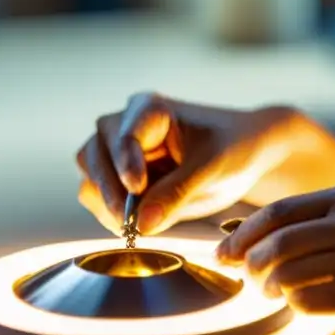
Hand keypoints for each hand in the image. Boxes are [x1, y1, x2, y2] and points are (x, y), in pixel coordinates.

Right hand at [75, 93, 302, 234]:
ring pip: (90, 180)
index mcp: (148, 109)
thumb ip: (178, 193)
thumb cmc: (232, 146)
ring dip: (107, 206)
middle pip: (93, 157)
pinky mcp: (118, 179)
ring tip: (138, 225)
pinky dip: (111, 216)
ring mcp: (116, 153)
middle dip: (111, 191)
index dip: (126, 163)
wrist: (244, 153)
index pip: (123, 136)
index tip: (138, 188)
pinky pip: (99, 201)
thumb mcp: (213, 167)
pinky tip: (138, 224)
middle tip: (131, 222)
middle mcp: (124, 126)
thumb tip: (142, 224)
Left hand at [215, 183, 334, 331]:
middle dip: (248, 259)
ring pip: (288, 272)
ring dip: (270, 284)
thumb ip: (328, 218)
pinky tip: (300, 304)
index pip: (280, 212)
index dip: (245, 231)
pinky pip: (310, 301)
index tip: (225, 247)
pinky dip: (296, 305)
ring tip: (268, 290)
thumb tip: (272, 228)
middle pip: (277, 241)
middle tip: (238, 272)